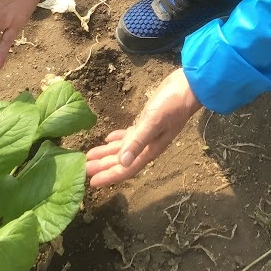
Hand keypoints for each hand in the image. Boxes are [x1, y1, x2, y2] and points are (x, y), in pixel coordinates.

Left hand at [86, 68, 201, 186]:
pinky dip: (117, 139)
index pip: (127, 168)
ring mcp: (147, 134)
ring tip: (89, 156)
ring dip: (106, 153)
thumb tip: (122, 163)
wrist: (188, 87)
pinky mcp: (147, 121)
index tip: (92, 182)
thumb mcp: (153, 121)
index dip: (109, 176)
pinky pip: (129, 135)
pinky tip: (108, 139)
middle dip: (103, 166)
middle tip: (82, 169)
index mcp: (150, 149)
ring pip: (123, 148)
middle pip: (122, 160)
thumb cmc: (172, 105)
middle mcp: (148, 145)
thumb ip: (138, 141)